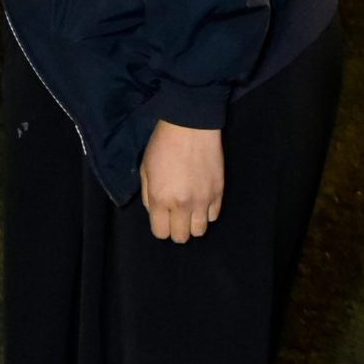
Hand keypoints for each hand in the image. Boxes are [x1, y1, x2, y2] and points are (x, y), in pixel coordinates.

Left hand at [140, 120, 223, 241]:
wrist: (191, 126)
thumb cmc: (163, 144)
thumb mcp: (145, 169)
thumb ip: (147, 196)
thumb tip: (154, 212)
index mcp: (160, 199)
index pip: (160, 233)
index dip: (160, 227)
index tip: (161, 217)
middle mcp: (182, 205)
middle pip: (181, 237)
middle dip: (176, 229)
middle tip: (175, 215)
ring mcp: (203, 200)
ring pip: (200, 231)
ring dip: (192, 223)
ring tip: (190, 209)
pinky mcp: (218, 193)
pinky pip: (213, 216)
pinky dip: (206, 212)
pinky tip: (201, 200)